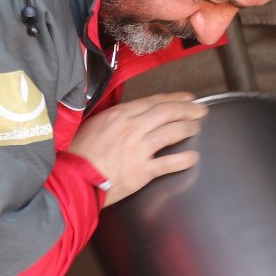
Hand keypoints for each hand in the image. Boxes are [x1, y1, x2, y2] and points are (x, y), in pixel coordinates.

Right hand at [68, 92, 207, 204]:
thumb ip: (113, 118)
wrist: (73, 178)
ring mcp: (139, 149)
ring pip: (171, 133)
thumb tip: (126, 116)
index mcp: (120, 115)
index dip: (174, 98)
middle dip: (188, 109)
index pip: (154, 102)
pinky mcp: (142, 171)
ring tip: (197, 128)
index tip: (187, 98)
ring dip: (188, 128)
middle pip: (168, 113)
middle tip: (201, 110)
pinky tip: (193, 157)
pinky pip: (168, 163)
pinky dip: (183, 159)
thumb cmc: (78, 153)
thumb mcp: (93, 125)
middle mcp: (133, 128)